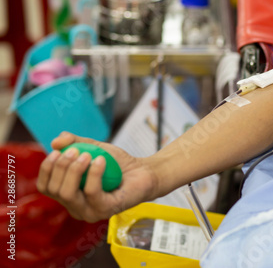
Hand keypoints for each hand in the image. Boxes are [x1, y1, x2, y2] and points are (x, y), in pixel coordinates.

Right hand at [37, 132, 158, 222]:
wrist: (144, 171)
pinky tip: (101, 160)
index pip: (45, 187)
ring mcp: (91, 212)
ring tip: (87, 155)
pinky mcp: (106, 210)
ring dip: (74, 170)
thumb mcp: (93, 148)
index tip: (57, 151)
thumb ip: (74, 142)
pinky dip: (94, 173)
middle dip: (61, 167)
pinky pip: (92, 192)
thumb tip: (55, 141)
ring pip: (68, 194)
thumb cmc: (118, 163)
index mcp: (69, 196)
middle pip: (54, 190)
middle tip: (76, 150)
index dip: (46, 168)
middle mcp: (76, 208)